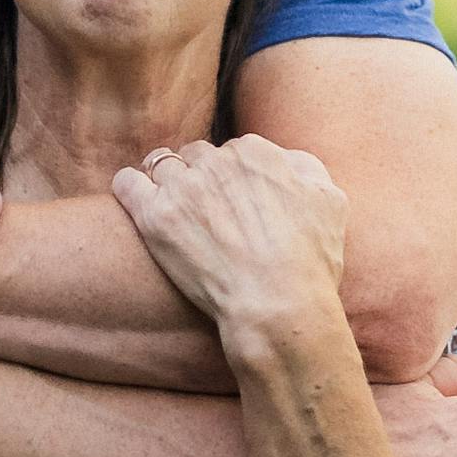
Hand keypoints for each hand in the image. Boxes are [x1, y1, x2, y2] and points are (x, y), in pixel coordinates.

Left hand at [110, 137, 347, 347]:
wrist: (278, 305)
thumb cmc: (309, 261)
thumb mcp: (330, 202)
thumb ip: (306, 169)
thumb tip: (286, 161)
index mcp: (257, 153)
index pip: (235, 151)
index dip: (234, 177)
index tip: (234, 201)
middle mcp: (218, 161)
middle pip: (197, 155)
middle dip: (200, 177)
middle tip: (204, 211)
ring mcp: (183, 187)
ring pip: (161, 164)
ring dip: (165, 181)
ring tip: (171, 207)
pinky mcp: (153, 216)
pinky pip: (126, 182)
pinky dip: (130, 187)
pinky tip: (138, 201)